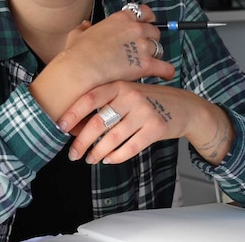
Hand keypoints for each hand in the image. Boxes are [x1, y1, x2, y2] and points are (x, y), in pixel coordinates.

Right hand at [31, 4, 174, 119]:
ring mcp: (142, 46)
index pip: (145, 12)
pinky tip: (165, 75)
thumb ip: (84, 28)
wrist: (81, 68)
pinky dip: (166, 71)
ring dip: (155, 56)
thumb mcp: (77, 34)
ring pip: (159, 49)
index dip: (147, 20)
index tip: (146, 26)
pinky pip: (166, 67)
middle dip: (150, 40)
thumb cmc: (78, 52)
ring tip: (147, 64)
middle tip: (142, 50)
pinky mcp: (146, 64)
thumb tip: (85, 25)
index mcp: (121, 18)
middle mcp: (136, 29)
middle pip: (154, 32)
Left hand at [59, 80, 233, 165]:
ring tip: (89, 158)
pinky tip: (108, 160)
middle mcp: (131, 96)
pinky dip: (116, 157)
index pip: (90, 98)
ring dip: (97, 152)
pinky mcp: (156, 128)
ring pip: (113, 138)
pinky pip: (130, 147)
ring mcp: (144, 112)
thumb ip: (107, 99)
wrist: (185, 106)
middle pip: (98, 123)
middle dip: (81, 142)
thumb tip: (75, 120)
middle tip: (73, 154)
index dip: (73, 113)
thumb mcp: (129, 90)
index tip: (59, 126)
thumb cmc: (148, 100)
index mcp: (120, 84)